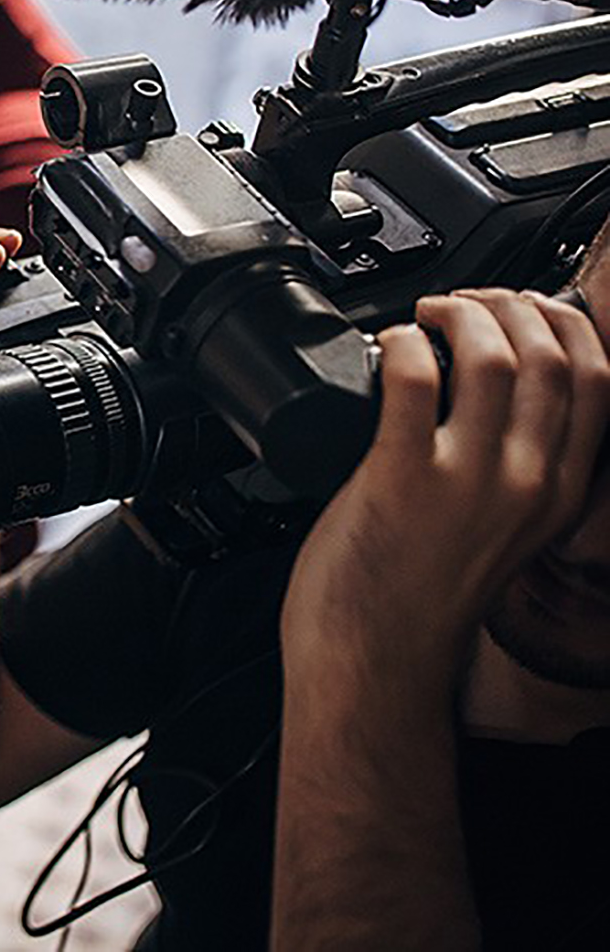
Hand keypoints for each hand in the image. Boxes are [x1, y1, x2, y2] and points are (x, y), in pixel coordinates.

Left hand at [283, 289, 609, 681]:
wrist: (375, 660)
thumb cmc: (417, 597)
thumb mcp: (500, 529)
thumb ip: (509, 471)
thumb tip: (492, 400)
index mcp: (558, 493)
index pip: (598, 380)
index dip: (565, 323)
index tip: (527, 304)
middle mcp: (527, 484)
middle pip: (551, 356)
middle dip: (509, 306)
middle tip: (465, 303)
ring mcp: (469, 483)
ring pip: (494, 357)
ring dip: (458, 316)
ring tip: (426, 317)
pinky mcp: (402, 479)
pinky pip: (416, 381)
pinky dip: (403, 345)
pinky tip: (389, 344)